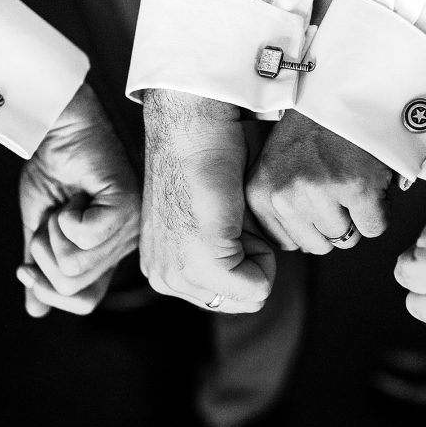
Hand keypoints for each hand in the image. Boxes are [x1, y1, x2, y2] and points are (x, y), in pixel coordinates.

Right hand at [17, 83, 139, 316]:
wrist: (56, 128)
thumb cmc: (52, 169)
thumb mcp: (40, 229)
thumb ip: (41, 269)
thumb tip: (35, 312)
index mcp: (108, 254)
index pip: (85, 304)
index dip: (48, 292)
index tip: (26, 266)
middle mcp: (125, 246)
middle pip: (73, 287)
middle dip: (43, 255)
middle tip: (51, 220)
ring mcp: (129, 226)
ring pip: (75, 264)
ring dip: (51, 232)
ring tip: (65, 204)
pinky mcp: (125, 204)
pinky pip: (83, 237)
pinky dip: (63, 217)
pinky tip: (75, 195)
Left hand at [139, 89, 274, 313]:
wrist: (195, 124)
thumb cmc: (210, 159)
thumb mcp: (213, 220)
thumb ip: (223, 255)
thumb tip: (252, 282)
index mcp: (162, 269)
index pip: (226, 299)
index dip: (244, 259)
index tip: (228, 218)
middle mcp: (162, 278)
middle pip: (240, 302)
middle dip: (251, 260)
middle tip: (232, 215)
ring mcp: (177, 273)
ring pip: (251, 294)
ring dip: (256, 251)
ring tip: (231, 211)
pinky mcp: (200, 262)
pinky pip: (257, 285)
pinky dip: (263, 251)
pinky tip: (236, 212)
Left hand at [246, 110, 391, 252]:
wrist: (344, 92)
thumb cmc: (313, 132)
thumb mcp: (276, 167)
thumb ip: (277, 208)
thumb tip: (296, 247)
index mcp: (260, 193)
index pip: (289, 244)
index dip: (310, 223)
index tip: (314, 192)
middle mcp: (285, 195)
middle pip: (319, 246)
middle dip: (335, 221)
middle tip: (336, 182)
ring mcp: (320, 192)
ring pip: (347, 239)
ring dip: (357, 215)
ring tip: (350, 176)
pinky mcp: (356, 188)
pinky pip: (374, 227)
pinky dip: (380, 209)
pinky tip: (369, 180)